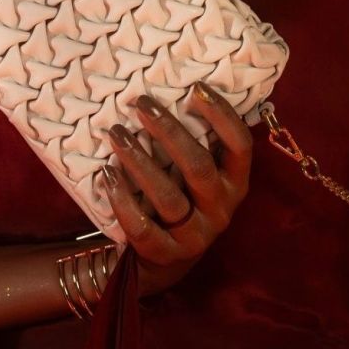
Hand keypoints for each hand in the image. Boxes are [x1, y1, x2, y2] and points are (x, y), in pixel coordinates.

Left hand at [101, 81, 252, 296]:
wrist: (166, 260)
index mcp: (235, 183)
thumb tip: (177, 88)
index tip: (196, 88)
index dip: (222, 115)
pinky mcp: (165, 253)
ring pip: (167, 196)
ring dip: (139, 161)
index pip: (240, 146)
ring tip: (116, 134)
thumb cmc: (183, 198)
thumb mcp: (199, 175)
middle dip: (169, 132)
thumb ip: (197, 142)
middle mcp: (221, 209)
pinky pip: (142, 227)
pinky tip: (108, 172)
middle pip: (198, 167)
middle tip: (141, 104)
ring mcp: (195, 235)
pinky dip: (122, 199)